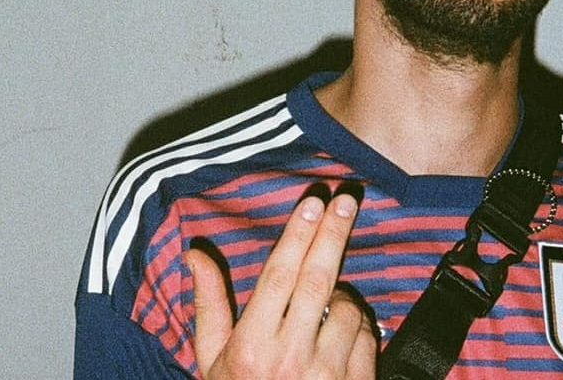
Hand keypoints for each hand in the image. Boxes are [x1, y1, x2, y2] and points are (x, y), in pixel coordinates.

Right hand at [185, 192, 376, 378]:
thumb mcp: (212, 358)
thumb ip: (208, 303)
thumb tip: (194, 252)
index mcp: (250, 347)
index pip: (278, 278)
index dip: (297, 236)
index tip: (311, 203)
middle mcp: (290, 358)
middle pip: (317, 281)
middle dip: (332, 234)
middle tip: (345, 199)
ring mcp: (327, 375)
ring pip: (346, 308)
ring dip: (340, 293)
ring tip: (323, 304)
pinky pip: (368, 336)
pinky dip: (358, 323)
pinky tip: (340, 329)